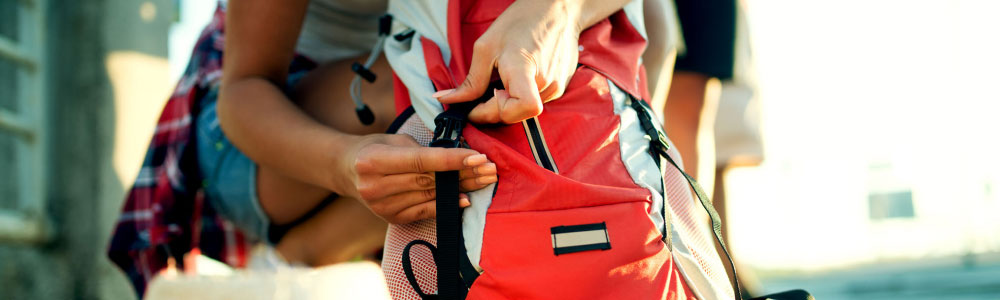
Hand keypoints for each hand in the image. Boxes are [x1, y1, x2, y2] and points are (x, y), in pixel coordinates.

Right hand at [340, 134, 497, 223]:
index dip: (452, 159)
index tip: (478, 156)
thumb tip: (458, 158)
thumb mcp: (393, 140)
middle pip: (429, 180)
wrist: (346, 171)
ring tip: (484, 180)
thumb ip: (422, 150)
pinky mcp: (390, 218)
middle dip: (463, 174)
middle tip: (490, 169)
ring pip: (430, 196)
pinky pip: (425, 211)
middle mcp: (375, 186)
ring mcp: (382, 205)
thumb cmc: (375, 149)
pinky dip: (446, 205)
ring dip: (461, 188)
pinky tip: (465, 199)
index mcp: (374, 160)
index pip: (421, 161)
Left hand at [434, 0, 583, 123]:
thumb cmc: (520, 22)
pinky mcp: (561, 88)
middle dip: (491, 112)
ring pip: (524, 112)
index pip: (520, 108)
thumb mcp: (486, 47)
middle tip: (476, 100)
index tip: (474, 109)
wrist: (555, 10)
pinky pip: (535, 102)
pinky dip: (519, 97)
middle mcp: (546, 82)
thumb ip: (470, 82)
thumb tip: (446, 100)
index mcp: (524, 68)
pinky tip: (514, 80)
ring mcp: (556, 87)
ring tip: (500, 82)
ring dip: (506, 104)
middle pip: (515, 115)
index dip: (493, 114)